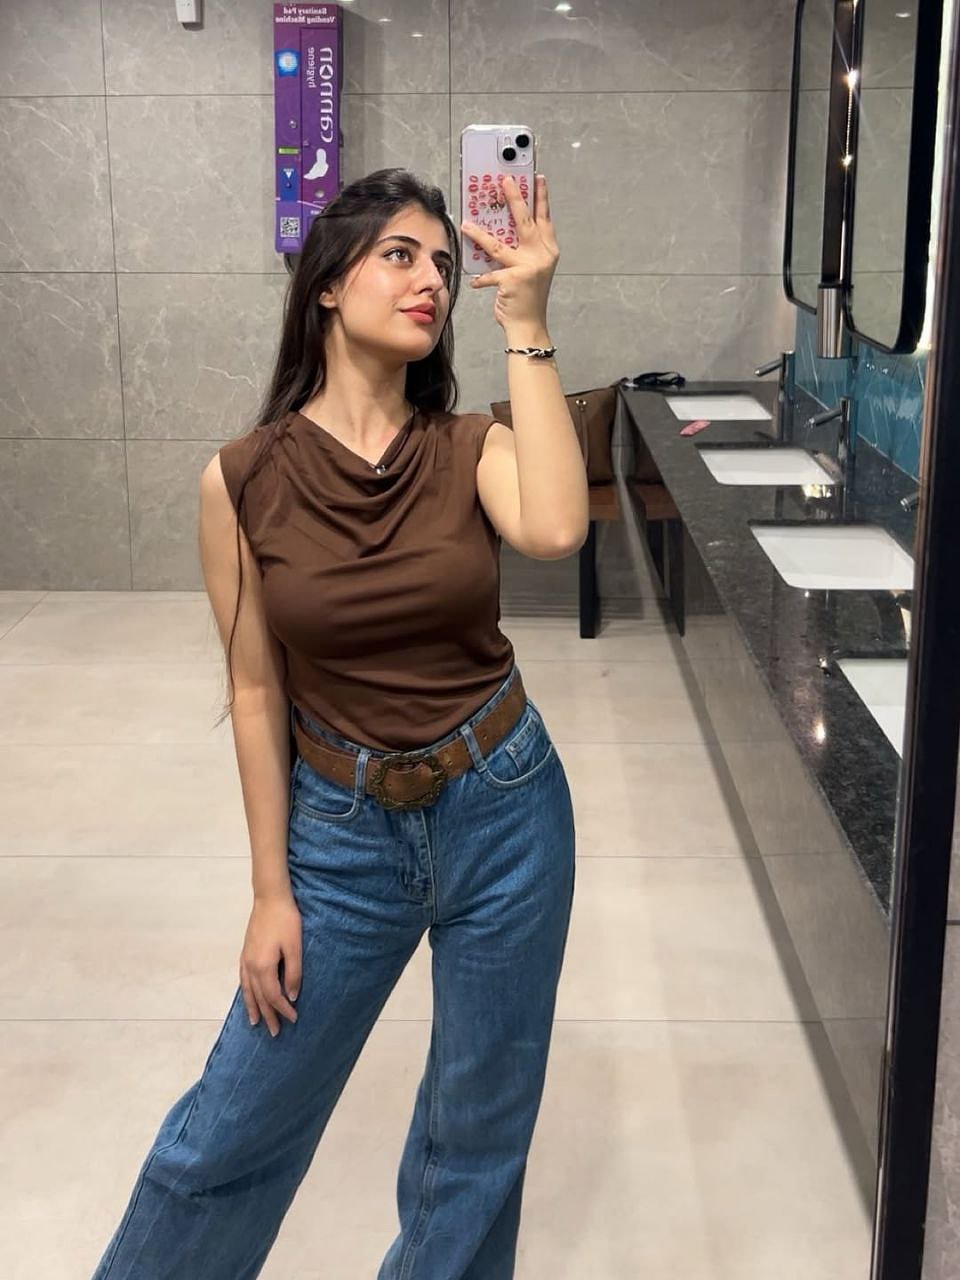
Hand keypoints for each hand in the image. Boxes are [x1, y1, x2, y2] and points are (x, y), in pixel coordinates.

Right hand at [240, 893, 302, 1037]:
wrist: (270, 899)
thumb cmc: (286, 921)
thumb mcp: (295, 947)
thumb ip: (293, 973)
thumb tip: (292, 997)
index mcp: (263, 967)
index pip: (274, 996)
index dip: (283, 1010)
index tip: (293, 1020)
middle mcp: (251, 967)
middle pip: (259, 998)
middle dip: (268, 1016)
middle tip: (275, 1033)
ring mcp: (245, 960)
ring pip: (248, 991)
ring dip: (253, 1008)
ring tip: (256, 1023)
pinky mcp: (245, 953)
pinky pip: (243, 980)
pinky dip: (246, 993)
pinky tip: (248, 997)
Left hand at [461, 173, 558, 335]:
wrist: (528, 325)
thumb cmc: (527, 298)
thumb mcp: (530, 269)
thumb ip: (521, 250)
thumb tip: (499, 230)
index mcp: (548, 250)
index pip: (544, 218)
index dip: (541, 197)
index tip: (537, 178)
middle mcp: (541, 255)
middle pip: (524, 221)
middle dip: (514, 198)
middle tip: (505, 180)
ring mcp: (528, 267)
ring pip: (498, 244)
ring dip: (479, 234)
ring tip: (466, 223)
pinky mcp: (512, 279)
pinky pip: (489, 274)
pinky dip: (480, 279)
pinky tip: (474, 282)